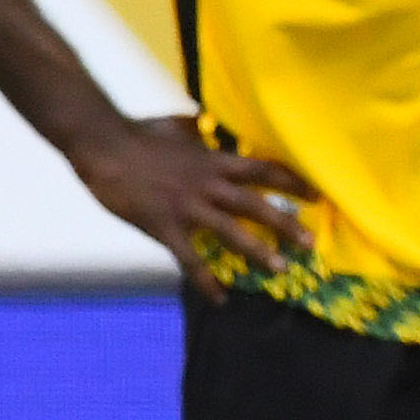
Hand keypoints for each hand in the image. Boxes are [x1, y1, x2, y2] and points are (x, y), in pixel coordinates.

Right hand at [71, 115, 314, 283]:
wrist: (102, 144)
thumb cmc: (137, 132)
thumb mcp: (176, 125)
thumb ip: (197, 129)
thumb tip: (205, 121)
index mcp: (212, 160)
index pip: (263, 171)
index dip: (293, 183)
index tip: (317, 196)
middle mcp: (207, 184)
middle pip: (256, 205)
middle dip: (286, 224)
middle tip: (311, 243)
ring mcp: (187, 206)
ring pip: (231, 232)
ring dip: (258, 252)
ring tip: (280, 270)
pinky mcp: (164, 226)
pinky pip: (190, 259)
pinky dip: (206, 280)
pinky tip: (219, 298)